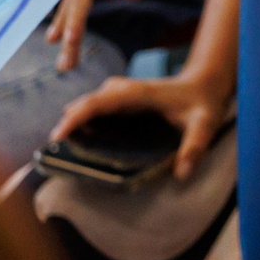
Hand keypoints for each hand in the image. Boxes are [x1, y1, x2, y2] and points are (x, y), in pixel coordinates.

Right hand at [50, 70, 231, 181]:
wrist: (203, 83)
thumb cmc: (203, 103)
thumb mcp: (205, 124)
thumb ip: (195, 148)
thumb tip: (181, 175)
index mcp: (137, 93)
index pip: (98, 102)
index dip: (76, 117)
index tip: (58, 136)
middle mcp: (122, 90)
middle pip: (86, 104)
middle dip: (68, 125)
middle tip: (54, 152)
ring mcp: (118, 94)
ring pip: (87, 107)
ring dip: (74, 125)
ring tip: (62, 150)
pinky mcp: (118, 101)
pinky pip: (94, 111)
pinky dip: (83, 124)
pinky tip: (79, 143)